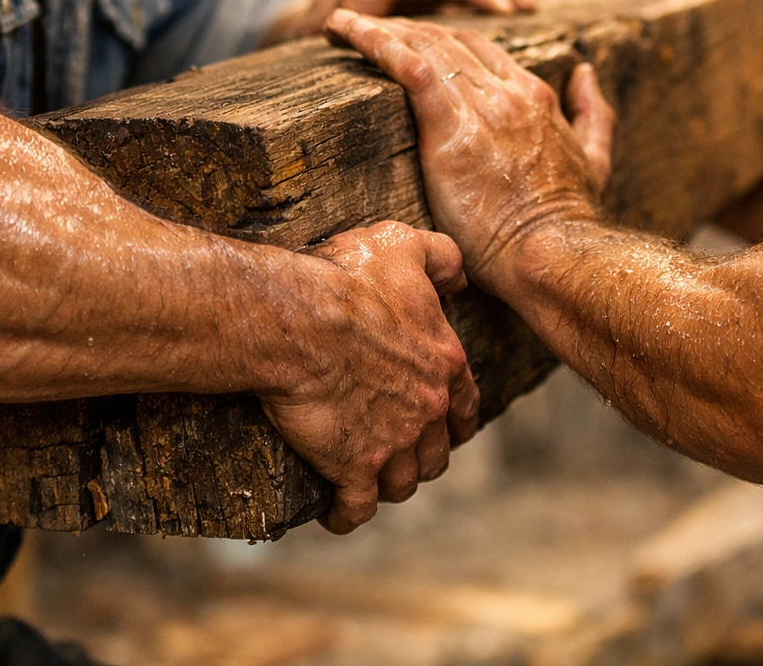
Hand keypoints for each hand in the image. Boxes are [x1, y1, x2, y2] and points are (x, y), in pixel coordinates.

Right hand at [258, 220, 479, 533]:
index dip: (454, 419)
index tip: (442, 424)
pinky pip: (358, 508)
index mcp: (444, 362)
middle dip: (421, 455)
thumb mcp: (403, 247)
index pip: (465, 406)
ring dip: (388, 484)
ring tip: (367, 479)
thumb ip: (441, 257)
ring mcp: (394, 443)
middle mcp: (428, 408)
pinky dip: (347, 514)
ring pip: (403, 483)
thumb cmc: (345, 278)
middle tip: (399, 451)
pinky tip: (335, 511)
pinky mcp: (354, 467)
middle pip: (437, 453)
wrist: (296, 318)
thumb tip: (460, 276)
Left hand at [323, 11, 613, 292]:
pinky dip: (374, 41)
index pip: (479, 48)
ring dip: (380, 27)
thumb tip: (586, 74)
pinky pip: (408, 68)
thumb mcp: (595, 160)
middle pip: (447, 39)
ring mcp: (482, 106)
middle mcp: (508, 91)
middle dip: (405, 27)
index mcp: (533, 95)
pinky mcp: (452, 128)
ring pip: (425, 44)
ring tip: (343, 25)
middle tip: (366, 28)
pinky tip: (345, 29)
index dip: (441, 39)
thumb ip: (594, 114)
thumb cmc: (568, 222)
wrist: (554, 253)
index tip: (410, 41)